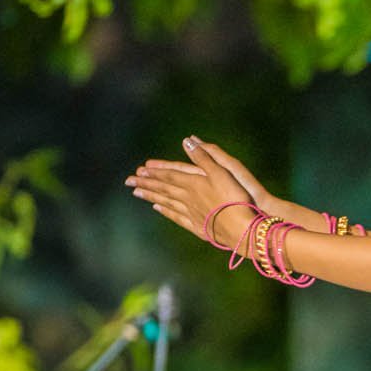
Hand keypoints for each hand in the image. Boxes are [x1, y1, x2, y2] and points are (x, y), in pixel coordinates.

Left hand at [126, 137, 262, 245]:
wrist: (242, 229)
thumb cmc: (235, 198)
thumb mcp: (223, 172)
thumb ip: (204, 157)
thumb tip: (187, 140)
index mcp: (193, 183)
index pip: (170, 175)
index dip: (155, 171)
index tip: (140, 169)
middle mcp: (188, 198)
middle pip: (164, 188)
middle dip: (147, 183)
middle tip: (129, 181)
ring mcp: (191, 213)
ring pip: (166, 202)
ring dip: (151, 196)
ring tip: (137, 192)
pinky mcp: (198, 226)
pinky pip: (177, 217)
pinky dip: (166, 211)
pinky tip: (158, 208)